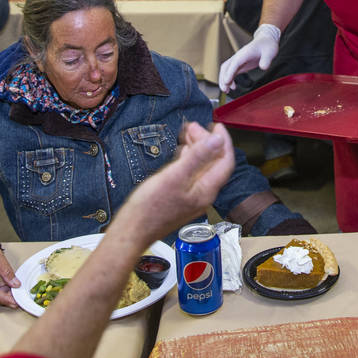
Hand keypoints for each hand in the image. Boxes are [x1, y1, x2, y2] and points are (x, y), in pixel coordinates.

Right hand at [120, 121, 235, 244]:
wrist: (132, 231)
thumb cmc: (150, 208)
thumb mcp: (175, 176)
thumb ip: (197, 157)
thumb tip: (217, 140)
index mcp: (206, 190)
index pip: (225, 162)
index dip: (223, 142)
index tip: (217, 126)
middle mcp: (203, 194)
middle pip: (213, 163)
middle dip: (207, 142)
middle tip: (194, 126)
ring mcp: (192, 197)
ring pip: (201, 167)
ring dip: (197, 148)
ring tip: (187, 132)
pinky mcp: (180, 197)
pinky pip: (191, 173)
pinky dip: (189, 159)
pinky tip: (182, 152)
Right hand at [218, 24, 280, 91]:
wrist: (266, 40)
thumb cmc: (268, 45)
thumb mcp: (270, 52)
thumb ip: (267, 60)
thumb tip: (263, 67)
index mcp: (245, 53)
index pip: (235, 63)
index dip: (230, 72)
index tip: (227, 81)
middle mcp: (239, 56)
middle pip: (226, 67)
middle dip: (223, 78)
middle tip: (225, 89)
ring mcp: (238, 60)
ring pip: (226, 70)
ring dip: (224, 80)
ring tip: (226, 91)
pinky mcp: (240, 64)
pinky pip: (231, 72)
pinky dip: (229, 79)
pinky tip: (233, 87)